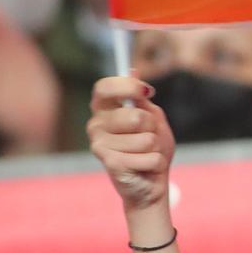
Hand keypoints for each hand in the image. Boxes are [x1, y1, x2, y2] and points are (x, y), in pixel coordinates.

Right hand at [89, 76, 175, 210]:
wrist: (150, 182)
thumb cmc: (151, 147)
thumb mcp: (152, 118)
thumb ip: (142, 98)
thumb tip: (133, 70)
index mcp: (104, 110)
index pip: (104, 87)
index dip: (126, 86)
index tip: (146, 91)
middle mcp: (96, 125)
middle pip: (134, 116)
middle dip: (151, 127)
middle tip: (149, 136)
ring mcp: (99, 145)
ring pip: (145, 139)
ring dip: (154, 148)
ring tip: (146, 154)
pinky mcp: (110, 164)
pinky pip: (149, 157)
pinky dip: (156, 163)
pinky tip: (144, 167)